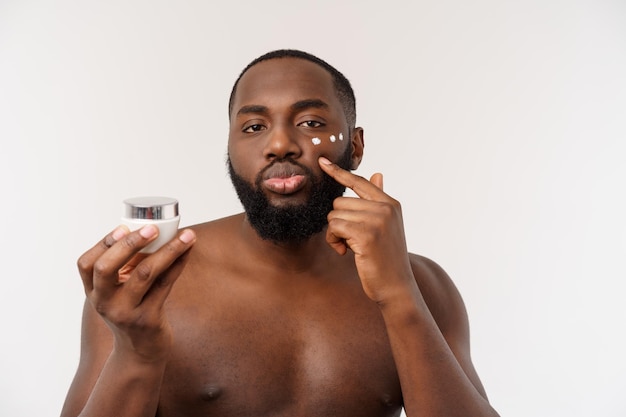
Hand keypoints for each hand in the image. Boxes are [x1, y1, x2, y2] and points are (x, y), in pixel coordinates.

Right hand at [77, 224, 195, 360]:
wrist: (140, 352)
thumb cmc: (132, 311)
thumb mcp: (120, 291)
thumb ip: (127, 265)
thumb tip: (154, 229)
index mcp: (94, 292)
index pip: (87, 264)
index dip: (105, 242)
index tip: (125, 226)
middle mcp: (104, 302)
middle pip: (106, 268)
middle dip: (129, 244)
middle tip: (153, 229)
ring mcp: (125, 312)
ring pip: (144, 274)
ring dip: (168, 250)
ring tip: (186, 235)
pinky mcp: (148, 319)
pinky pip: (165, 284)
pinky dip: (178, 264)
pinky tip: (188, 250)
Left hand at [319, 157, 414, 304]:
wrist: (396, 287)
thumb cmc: (387, 258)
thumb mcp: (387, 226)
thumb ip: (379, 200)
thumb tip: (378, 174)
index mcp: (391, 204)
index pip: (360, 182)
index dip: (338, 172)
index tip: (322, 161)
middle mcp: (386, 208)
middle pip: (340, 203)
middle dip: (338, 223)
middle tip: (350, 241)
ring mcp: (377, 220)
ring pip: (334, 215)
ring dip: (335, 234)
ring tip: (350, 247)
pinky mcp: (366, 234)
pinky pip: (335, 227)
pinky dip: (334, 241)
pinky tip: (346, 253)